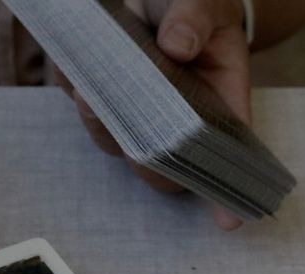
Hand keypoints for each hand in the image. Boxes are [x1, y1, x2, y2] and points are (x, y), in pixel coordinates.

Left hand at [54, 0, 250, 229]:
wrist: (165, 1)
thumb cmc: (198, 10)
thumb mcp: (206, 4)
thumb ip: (195, 19)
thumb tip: (177, 45)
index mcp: (218, 105)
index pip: (224, 159)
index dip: (225, 193)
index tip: (229, 221)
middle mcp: (175, 123)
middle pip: (157, 164)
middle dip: (138, 150)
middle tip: (121, 113)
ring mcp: (136, 117)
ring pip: (114, 141)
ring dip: (99, 121)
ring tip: (89, 89)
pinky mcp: (104, 101)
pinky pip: (85, 109)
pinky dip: (77, 92)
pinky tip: (75, 67)